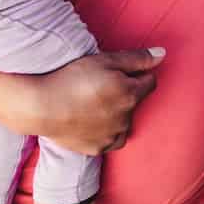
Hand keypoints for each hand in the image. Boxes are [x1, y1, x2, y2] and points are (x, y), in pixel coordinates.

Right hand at [28, 47, 164, 154]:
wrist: (40, 107)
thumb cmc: (71, 78)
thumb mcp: (104, 60)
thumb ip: (136, 58)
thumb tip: (162, 54)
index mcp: (130, 94)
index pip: (149, 82)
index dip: (137, 74)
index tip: (119, 72)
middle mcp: (126, 118)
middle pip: (135, 101)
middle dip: (125, 93)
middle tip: (99, 85)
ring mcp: (112, 136)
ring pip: (123, 122)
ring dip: (115, 113)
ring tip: (91, 104)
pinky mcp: (98, 149)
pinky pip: (109, 139)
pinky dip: (104, 131)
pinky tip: (88, 120)